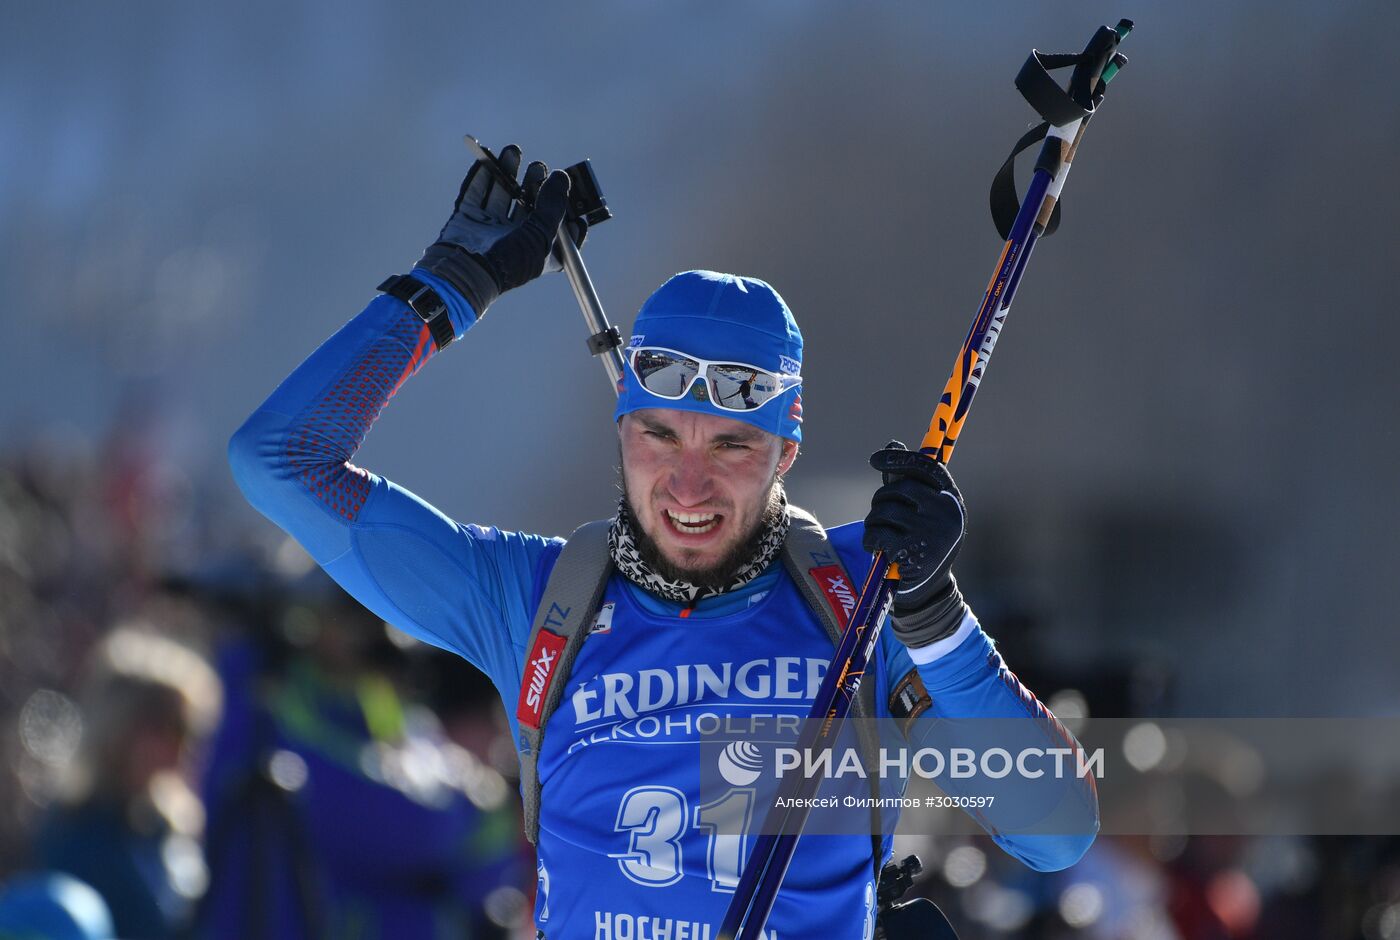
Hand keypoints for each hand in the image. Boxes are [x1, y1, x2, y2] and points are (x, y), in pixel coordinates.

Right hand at [415, 144, 584, 318]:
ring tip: (514, 152)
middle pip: (531, 206)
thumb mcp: (542, 233)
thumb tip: (561, 176)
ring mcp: (491, 230)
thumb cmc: (509, 261)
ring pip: (502, 195)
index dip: (568, 210)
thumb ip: (554, 204)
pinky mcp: (469, 221)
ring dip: (508, 173)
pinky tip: (487, 161)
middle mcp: (517, 241)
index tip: (572, 192)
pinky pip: (476, 194)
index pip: (560, 230)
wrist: (463, 274)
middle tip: (539, 168)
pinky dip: (482, 176)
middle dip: (536, 184)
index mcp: (540, 252)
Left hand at [861, 441, 969, 646]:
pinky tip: (878, 551)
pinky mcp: (913, 553)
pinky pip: (876, 534)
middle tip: (882, 517)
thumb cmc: (922, 542)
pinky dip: (870, 541)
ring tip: (883, 538)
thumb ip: (907, 480)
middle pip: (898, 488)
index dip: (899, 459)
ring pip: (883, 511)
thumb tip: (893, 443)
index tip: (875, 459)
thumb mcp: (921, 511)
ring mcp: (931, 532)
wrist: (928, 589)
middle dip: (881, 501)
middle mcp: (946, 513)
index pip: (926, 466)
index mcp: (951, 498)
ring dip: (873, 523)